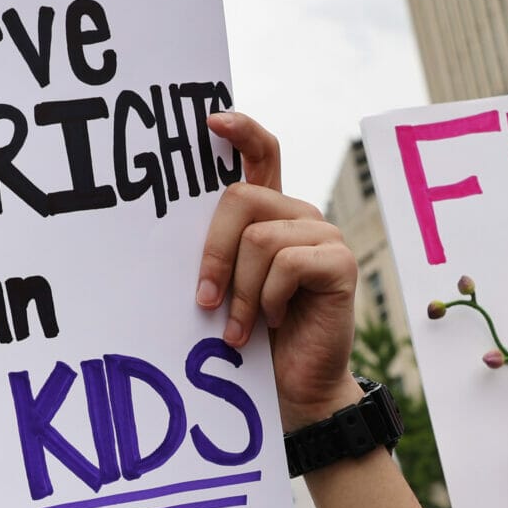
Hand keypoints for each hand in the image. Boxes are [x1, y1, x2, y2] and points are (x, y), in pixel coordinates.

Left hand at [198, 113, 359, 430]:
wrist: (296, 387)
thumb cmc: (255, 338)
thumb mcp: (227, 287)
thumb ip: (217, 251)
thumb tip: (167, 230)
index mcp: (272, 213)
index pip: (262, 152)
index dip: (240, 130)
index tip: (210, 120)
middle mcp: (300, 215)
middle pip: (242, 198)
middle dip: (213, 252)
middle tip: (204, 300)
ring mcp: (324, 236)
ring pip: (259, 238)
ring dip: (240, 292)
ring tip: (239, 330)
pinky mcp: (339, 263)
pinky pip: (286, 263)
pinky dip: (267, 299)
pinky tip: (272, 323)